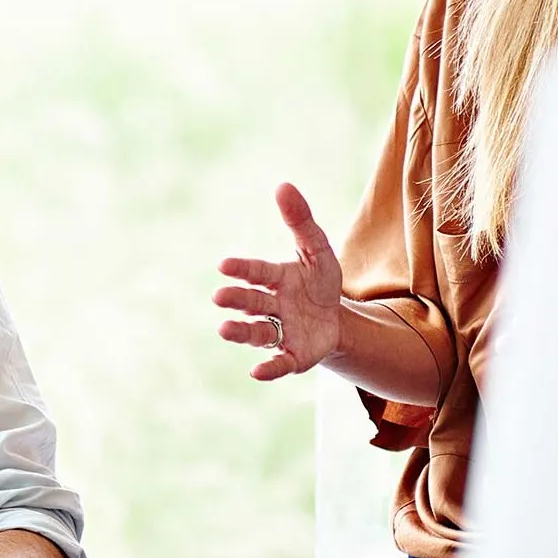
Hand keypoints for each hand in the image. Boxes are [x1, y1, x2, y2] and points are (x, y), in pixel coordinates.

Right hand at [214, 182, 343, 380]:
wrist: (338, 320)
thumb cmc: (319, 282)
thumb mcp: (318, 250)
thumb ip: (300, 221)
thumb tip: (283, 185)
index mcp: (275, 278)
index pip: (256, 272)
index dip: (242, 269)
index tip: (224, 266)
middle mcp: (272, 305)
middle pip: (252, 302)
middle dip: (236, 299)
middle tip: (219, 297)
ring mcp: (282, 330)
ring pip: (258, 331)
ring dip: (241, 332)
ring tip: (223, 329)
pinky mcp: (294, 355)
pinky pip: (280, 361)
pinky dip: (269, 367)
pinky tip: (256, 372)